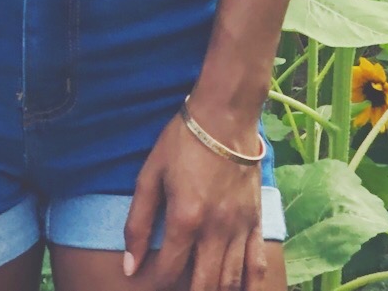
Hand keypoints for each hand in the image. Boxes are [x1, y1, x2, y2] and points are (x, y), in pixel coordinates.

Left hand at [123, 107, 269, 290]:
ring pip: (230, 281)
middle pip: (203, 285)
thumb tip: (130, 266)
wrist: (226, 115)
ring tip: (201, 289)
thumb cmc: (183, 141)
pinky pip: (257, 263)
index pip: (167, 271)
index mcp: (185, 219)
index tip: (147, 279)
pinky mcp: (256, 220)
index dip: (154, 283)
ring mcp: (239, 227)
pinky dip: (250, 286)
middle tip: (177, 288)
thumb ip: (137, 223)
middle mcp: (215, 229)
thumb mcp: (150, 175)